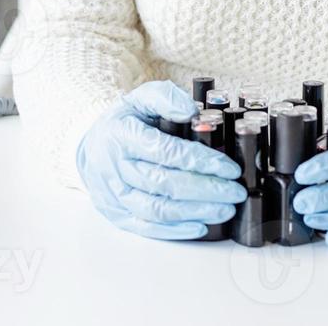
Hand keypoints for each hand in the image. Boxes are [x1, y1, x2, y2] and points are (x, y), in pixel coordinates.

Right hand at [76, 79, 244, 239]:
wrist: (92, 146)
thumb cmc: (125, 121)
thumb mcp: (140, 98)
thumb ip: (165, 97)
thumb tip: (191, 112)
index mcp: (121, 134)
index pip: (166, 151)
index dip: (201, 161)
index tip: (230, 168)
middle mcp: (114, 166)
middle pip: (164, 183)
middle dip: (206, 190)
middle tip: (236, 193)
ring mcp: (113, 193)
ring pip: (157, 210)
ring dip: (195, 212)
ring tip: (225, 210)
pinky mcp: (115, 214)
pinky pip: (146, 227)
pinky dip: (175, 230)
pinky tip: (201, 226)